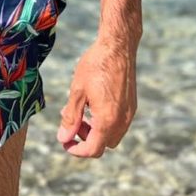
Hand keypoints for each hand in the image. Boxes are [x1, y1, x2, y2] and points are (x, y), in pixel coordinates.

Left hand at [56, 37, 137, 157]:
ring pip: (111, 134)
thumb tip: (63, 138)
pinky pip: (119, 123)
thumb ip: (71, 117)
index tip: (64, 141)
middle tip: (71, 120)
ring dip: (95, 129)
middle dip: (85, 137)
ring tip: (80, 109)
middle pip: (103, 144)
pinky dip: (105, 120)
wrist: (117, 46)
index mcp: (107, 120)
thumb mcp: (77, 91)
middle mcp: (122, 121)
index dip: (76, 150)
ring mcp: (129, 113)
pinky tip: (94, 102)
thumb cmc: (95, 65)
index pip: (92, 149)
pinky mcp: (132, 105)